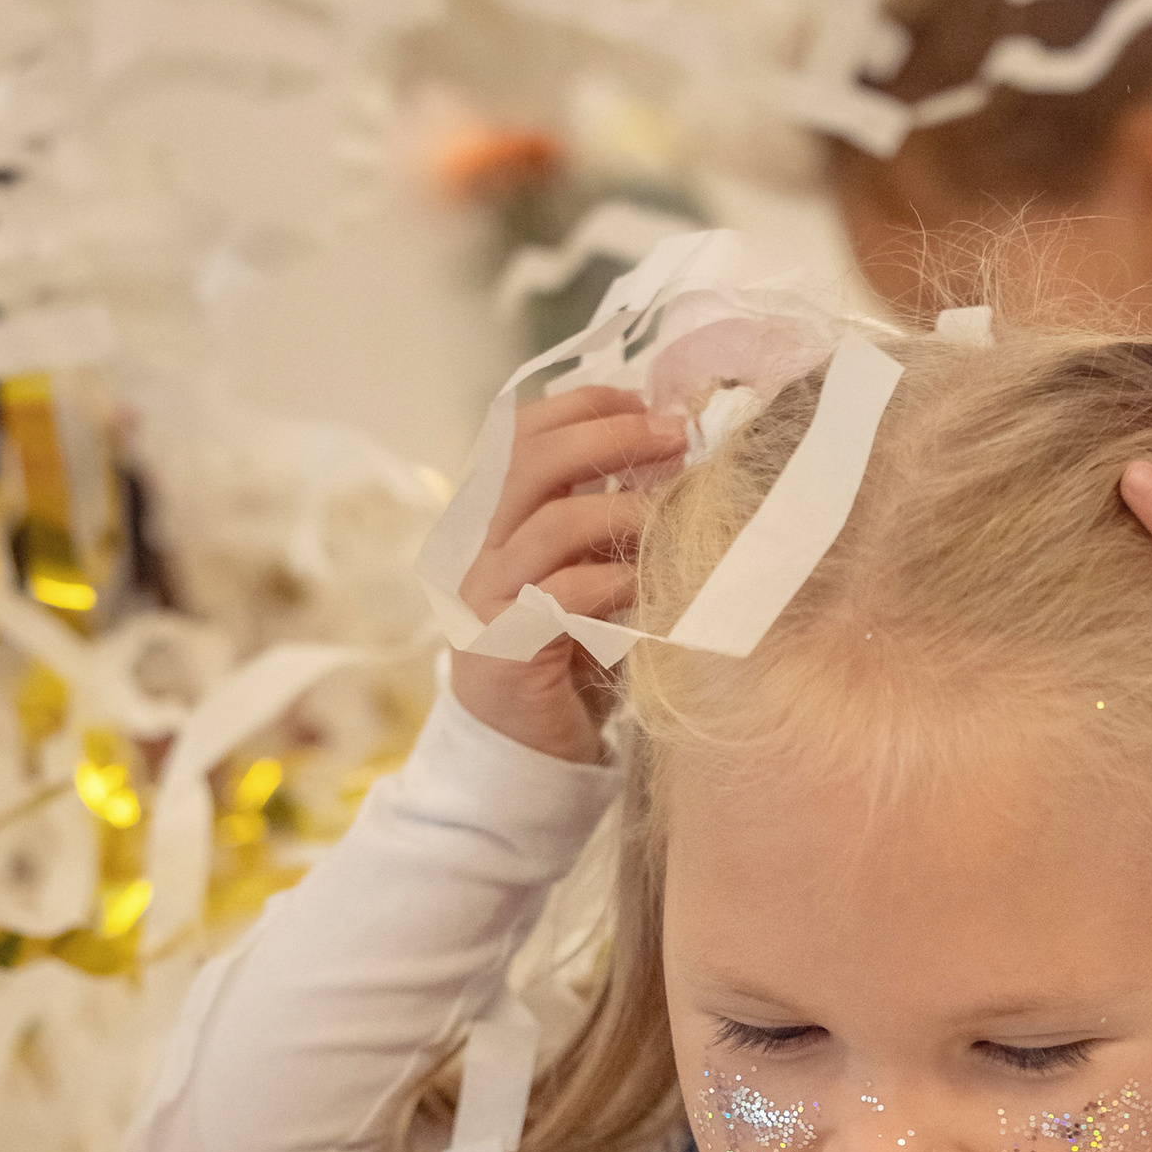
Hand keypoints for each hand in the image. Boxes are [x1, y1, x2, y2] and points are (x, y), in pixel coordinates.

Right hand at [449, 382, 687, 763]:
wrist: (525, 749)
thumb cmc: (567, 655)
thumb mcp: (587, 569)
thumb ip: (605, 514)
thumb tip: (671, 451)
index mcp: (490, 516)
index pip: (519, 432)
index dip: (583, 406)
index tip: (647, 402)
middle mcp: (475, 546)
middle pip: (530, 460)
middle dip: (609, 436)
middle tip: (674, 436)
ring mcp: (483, 595)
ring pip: (553, 524)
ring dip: (626, 510)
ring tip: (676, 512)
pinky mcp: (504, 646)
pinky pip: (565, 596)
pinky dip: (618, 582)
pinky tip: (653, 586)